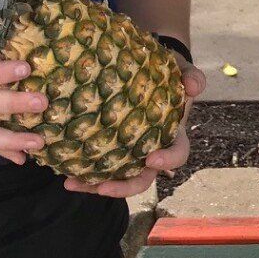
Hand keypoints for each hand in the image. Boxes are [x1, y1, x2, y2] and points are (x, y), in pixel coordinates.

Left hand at [65, 59, 207, 197]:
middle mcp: (151, 151)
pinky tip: (63, 172)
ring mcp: (129, 154)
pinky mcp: (109, 150)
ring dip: (94, 186)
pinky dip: (82, 172)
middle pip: (142, 179)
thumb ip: (192, 77)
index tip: (151, 159)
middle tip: (103, 187)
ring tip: (71, 184)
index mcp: (173, 136)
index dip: (167, 161)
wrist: (146, 70)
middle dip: (123, 187)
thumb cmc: (167, 74)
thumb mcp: (182, 71)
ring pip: (116, 178)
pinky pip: (98, 166)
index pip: (177, 155)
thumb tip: (194, 86)